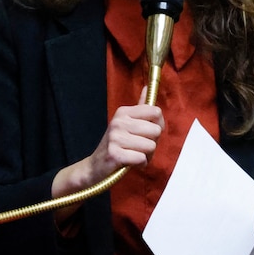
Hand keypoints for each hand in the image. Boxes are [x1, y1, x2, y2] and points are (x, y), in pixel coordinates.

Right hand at [51, 89, 162, 218]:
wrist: (95, 166)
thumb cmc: (117, 145)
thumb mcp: (126, 123)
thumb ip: (140, 107)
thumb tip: (147, 88)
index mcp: (123, 112)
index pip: (156, 112)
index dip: (158, 125)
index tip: (148, 132)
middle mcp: (119, 121)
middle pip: (156, 130)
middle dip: (152, 143)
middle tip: (139, 147)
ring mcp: (115, 137)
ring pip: (151, 146)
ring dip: (146, 155)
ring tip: (133, 155)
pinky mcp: (115, 154)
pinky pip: (142, 158)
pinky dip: (140, 164)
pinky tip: (130, 163)